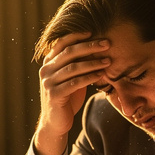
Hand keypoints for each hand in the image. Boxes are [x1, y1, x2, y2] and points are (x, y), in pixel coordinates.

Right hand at [33, 32, 110, 154]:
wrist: (55, 122)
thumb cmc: (67, 97)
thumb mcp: (70, 78)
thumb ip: (77, 64)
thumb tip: (96, 49)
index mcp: (48, 63)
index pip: (61, 43)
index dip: (76, 36)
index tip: (93, 32)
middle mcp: (46, 70)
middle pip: (69, 52)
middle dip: (89, 46)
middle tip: (107, 43)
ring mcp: (48, 82)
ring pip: (73, 67)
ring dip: (93, 63)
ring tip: (108, 61)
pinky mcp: (54, 95)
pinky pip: (74, 83)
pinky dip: (89, 77)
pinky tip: (101, 74)